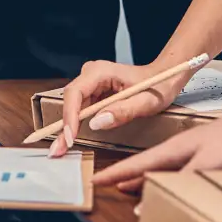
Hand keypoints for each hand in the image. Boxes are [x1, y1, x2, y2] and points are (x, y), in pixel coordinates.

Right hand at [49, 59, 182, 157]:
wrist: (165, 76)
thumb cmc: (158, 86)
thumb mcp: (146, 102)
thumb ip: (123, 111)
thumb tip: (96, 123)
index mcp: (101, 71)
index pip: (75, 93)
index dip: (70, 116)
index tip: (70, 138)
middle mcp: (91, 74)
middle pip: (70, 101)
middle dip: (63, 127)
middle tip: (57, 151)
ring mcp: (91, 83)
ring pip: (72, 106)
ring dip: (66, 128)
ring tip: (60, 149)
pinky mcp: (93, 92)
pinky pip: (80, 109)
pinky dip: (75, 125)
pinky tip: (69, 140)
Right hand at [93, 85, 221, 191]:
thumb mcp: (206, 164)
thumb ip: (177, 183)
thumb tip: (144, 202)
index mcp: (175, 148)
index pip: (138, 163)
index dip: (116, 173)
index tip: (96, 179)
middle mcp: (184, 151)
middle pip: (148, 167)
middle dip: (128, 177)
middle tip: (110, 187)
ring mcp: (200, 155)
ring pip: (165, 172)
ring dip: (149, 181)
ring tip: (133, 191)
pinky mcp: (216, 161)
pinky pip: (184, 177)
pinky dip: (171, 184)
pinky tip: (175, 190)